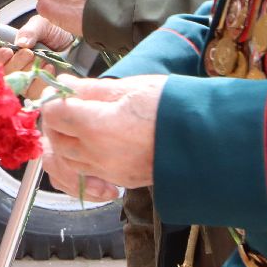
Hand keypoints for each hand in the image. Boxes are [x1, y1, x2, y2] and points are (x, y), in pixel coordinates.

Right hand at [0, 15, 75, 94]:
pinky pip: (32, 93)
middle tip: (29, 53)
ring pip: (16, 86)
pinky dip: (40, 81)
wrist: (75, 43)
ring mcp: (23, 81)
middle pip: (1, 76)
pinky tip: (49, 69)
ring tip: (41, 59)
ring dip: (28, 72)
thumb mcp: (41, 24)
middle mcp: (11, 68)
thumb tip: (21, 43)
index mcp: (5, 52)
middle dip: (15, 64)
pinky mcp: (37, 90)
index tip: (8, 52)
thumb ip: (29, 31)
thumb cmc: (54, 32)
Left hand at [39, 74, 165, 198]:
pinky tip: (95, 146)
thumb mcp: (133, 88)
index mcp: (98, 126)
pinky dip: (82, 162)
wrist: (212, 139)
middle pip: (57, 139)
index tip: (66, 92)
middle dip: (58, 122)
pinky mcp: (121, 180)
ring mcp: (109, 171)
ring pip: (68, 160)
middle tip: (73, 105)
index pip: (54, 114)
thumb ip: (92, 89)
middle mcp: (98, 154)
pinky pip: (87, 175)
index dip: (55, 101)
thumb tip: (64, 85)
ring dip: (68, 142)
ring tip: (84, 124)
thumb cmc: (176, 107)